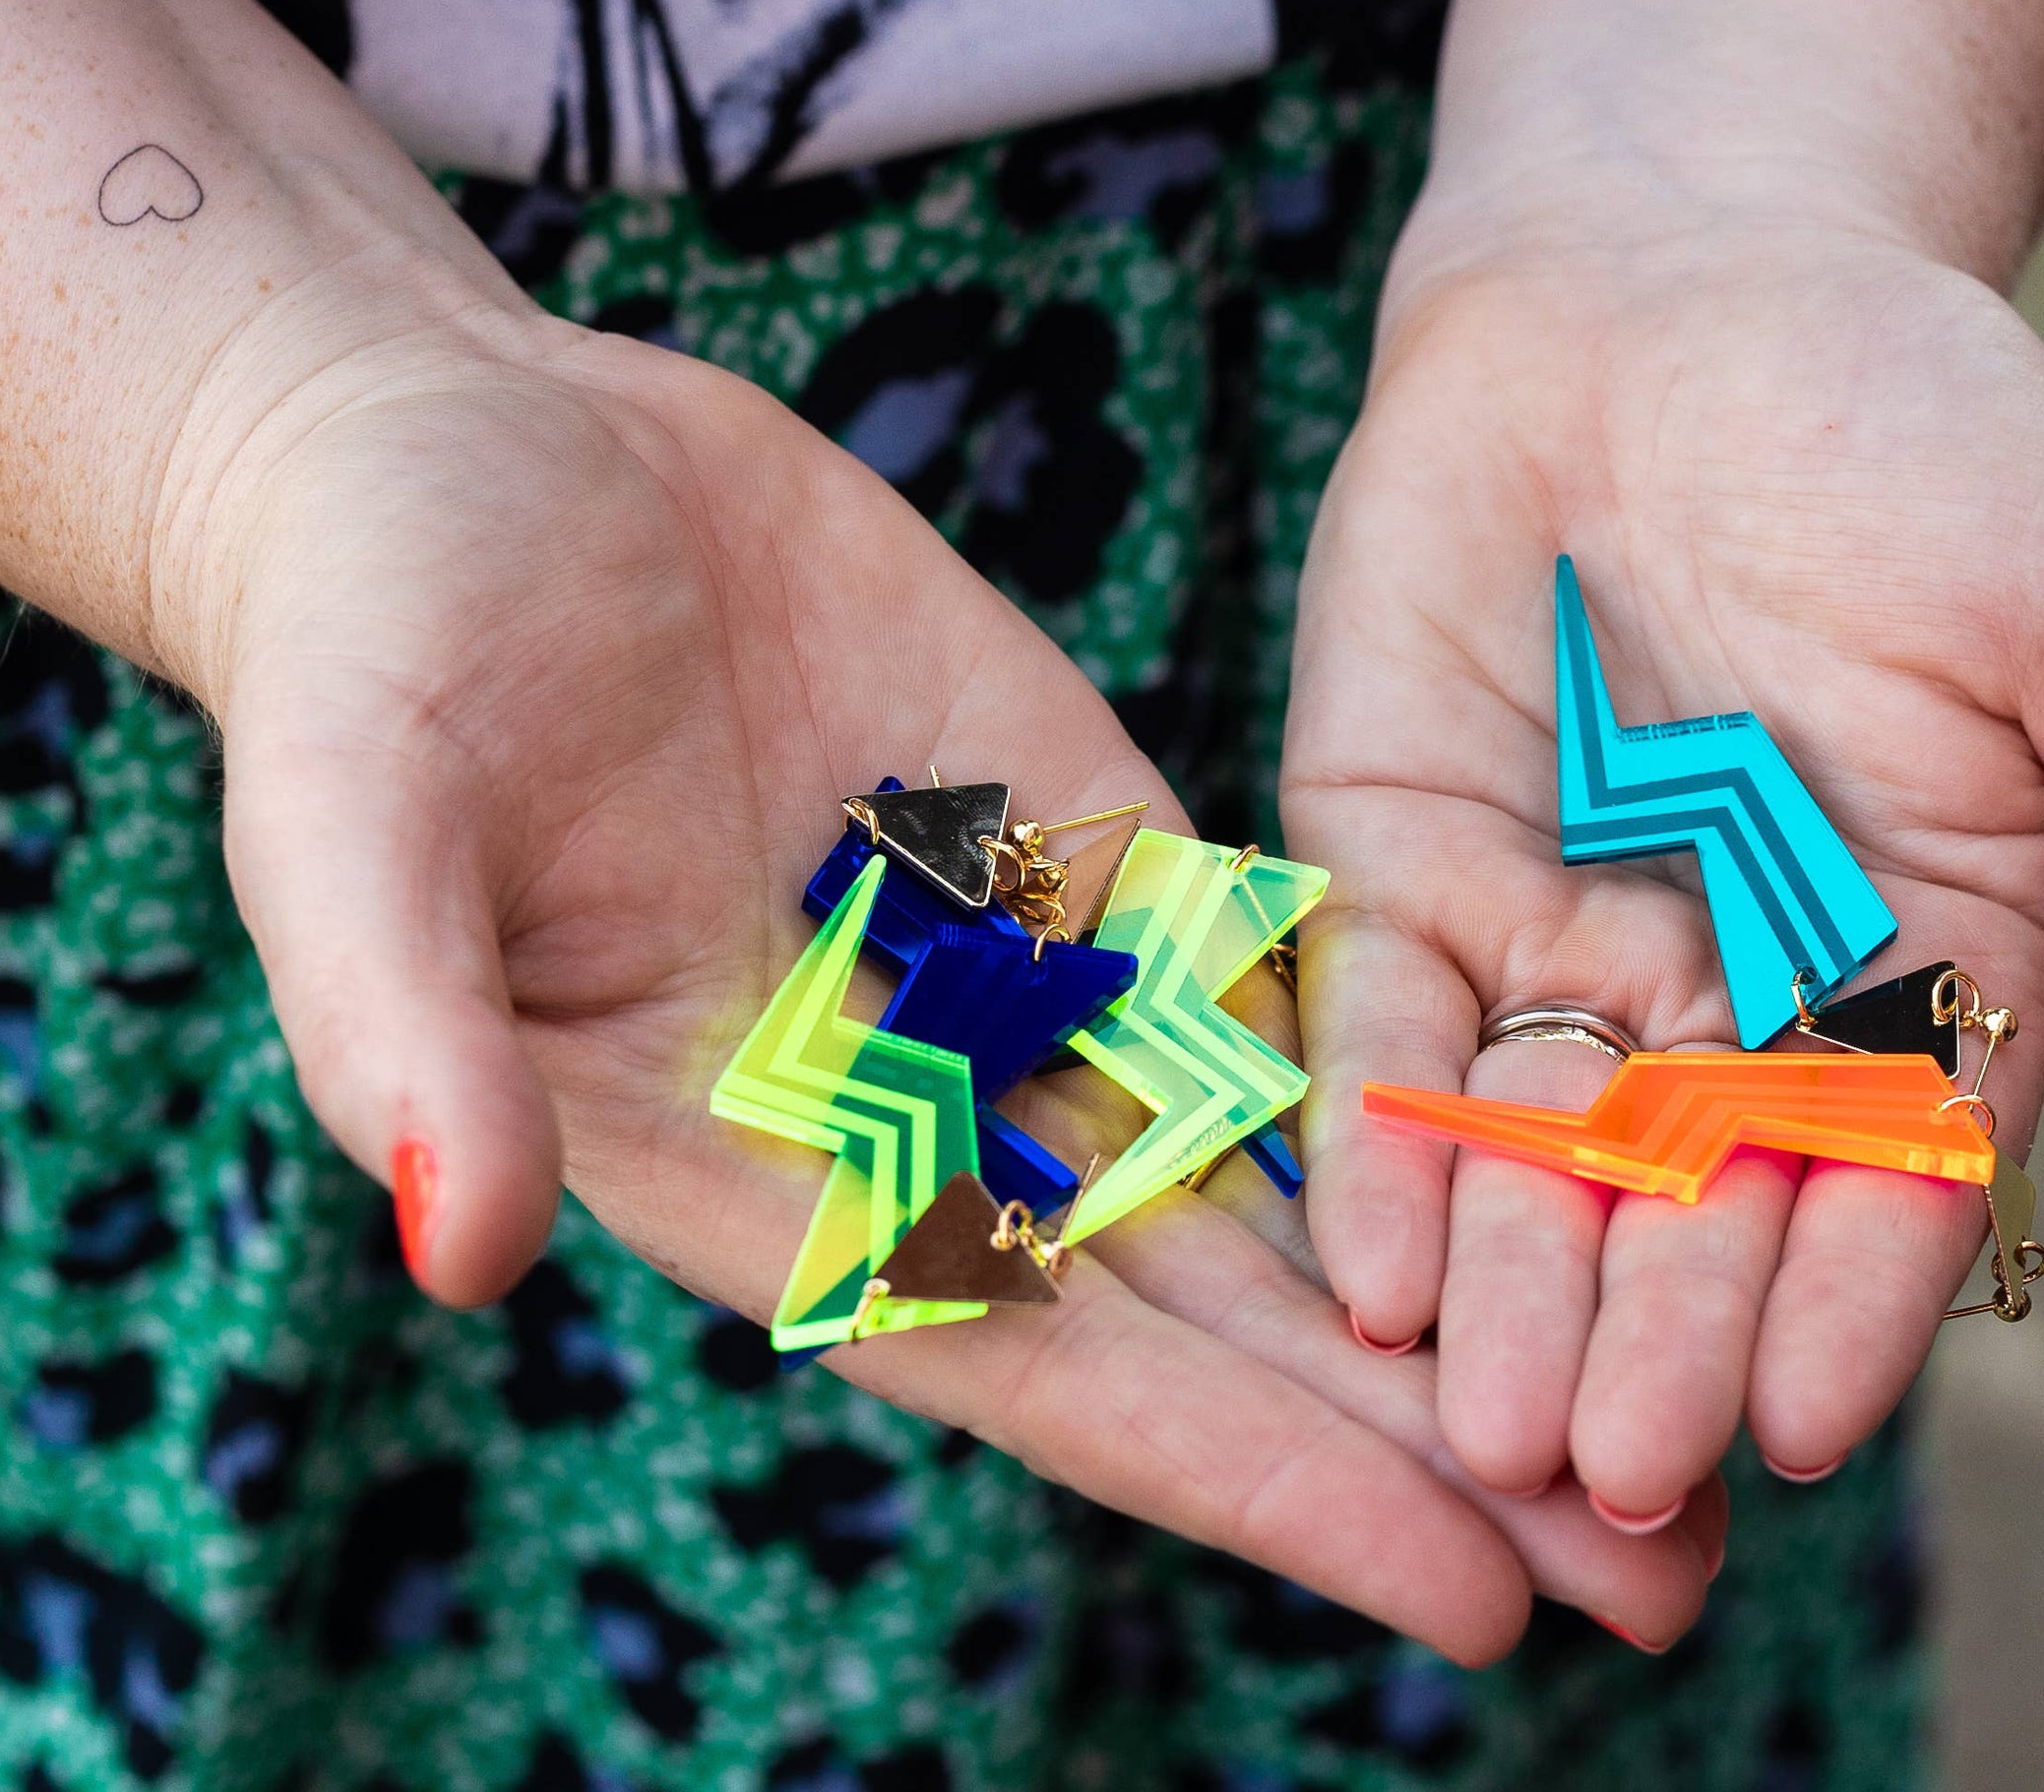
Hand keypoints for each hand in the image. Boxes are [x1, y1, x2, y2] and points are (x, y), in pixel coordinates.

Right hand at [158, 294, 1724, 1659]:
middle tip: (1678, 1569)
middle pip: (1211, 1311)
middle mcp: (910, 1106)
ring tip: (1687, 1387)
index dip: (1255, 1480)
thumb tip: (456, 1243)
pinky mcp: (1071, 828)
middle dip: (1428, 1443)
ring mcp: (1007, 970)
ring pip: (1273, 1164)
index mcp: (763, 1164)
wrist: (438, 450)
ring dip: (1464, 1283)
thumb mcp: (356, 823)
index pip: (1045, 1363)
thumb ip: (401, 1030)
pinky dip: (1411, 1065)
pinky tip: (1587, 1128)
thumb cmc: (367, 640)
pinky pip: (1264, 969)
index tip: (1469, 1592)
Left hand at [1282, 205, 2043, 1603]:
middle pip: (1691, 1206)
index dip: (1850, 1300)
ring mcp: (1556, 934)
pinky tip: (1364, 1258)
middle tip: (1615, 1470)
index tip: (1810, 1423)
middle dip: (1655, 1338)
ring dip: (1505, 1291)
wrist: (1692, 271)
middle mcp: (1728, 989)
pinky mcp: (1399, 859)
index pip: (1886, 1178)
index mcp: (1918, 967)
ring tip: (1484, 1425)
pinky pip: (1383, 1025)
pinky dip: (1374, 1136)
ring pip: (1530, 1155)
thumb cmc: (1936, 440)